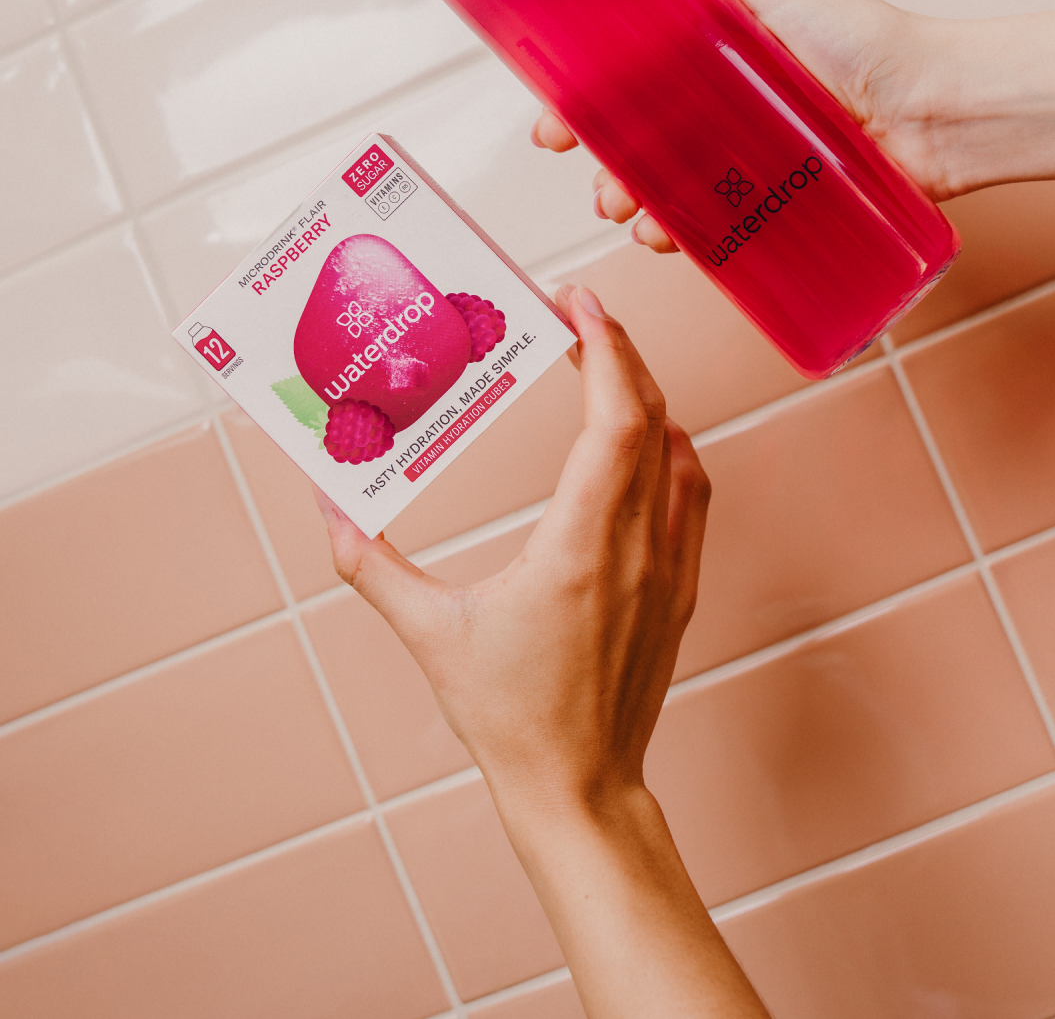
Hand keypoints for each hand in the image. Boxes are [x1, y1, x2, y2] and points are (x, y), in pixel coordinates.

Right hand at [315, 287, 770, 1017]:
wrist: (580, 787)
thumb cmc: (510, 717)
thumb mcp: (430, 636)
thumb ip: (372, 567)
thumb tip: (329, 507)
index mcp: (581, 547)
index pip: (616, 419)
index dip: (605, 348)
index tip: (579, 302)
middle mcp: (639, 545)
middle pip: (650, 416)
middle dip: (618, 350)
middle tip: (579, 311)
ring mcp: (669, 565)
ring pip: (678, 449)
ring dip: (644, 394)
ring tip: (602, 360)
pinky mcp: (680, 585)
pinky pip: (690, 490)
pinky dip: (667, 445)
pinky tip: (641, 437)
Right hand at [532, 0, 1054, 247]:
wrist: (926, 111)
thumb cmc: (854, 35)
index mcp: (701, 42)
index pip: (618, 67)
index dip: (575, 89)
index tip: (549, 108)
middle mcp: (712, 98)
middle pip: (627, 128)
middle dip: (590, 147)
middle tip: (569, 153)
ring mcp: (735, 153)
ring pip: (655, 181)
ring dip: (623, 195)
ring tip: (623, 205)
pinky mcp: (761, 201)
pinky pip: (702, 223)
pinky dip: (673, 233)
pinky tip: (665, 235)